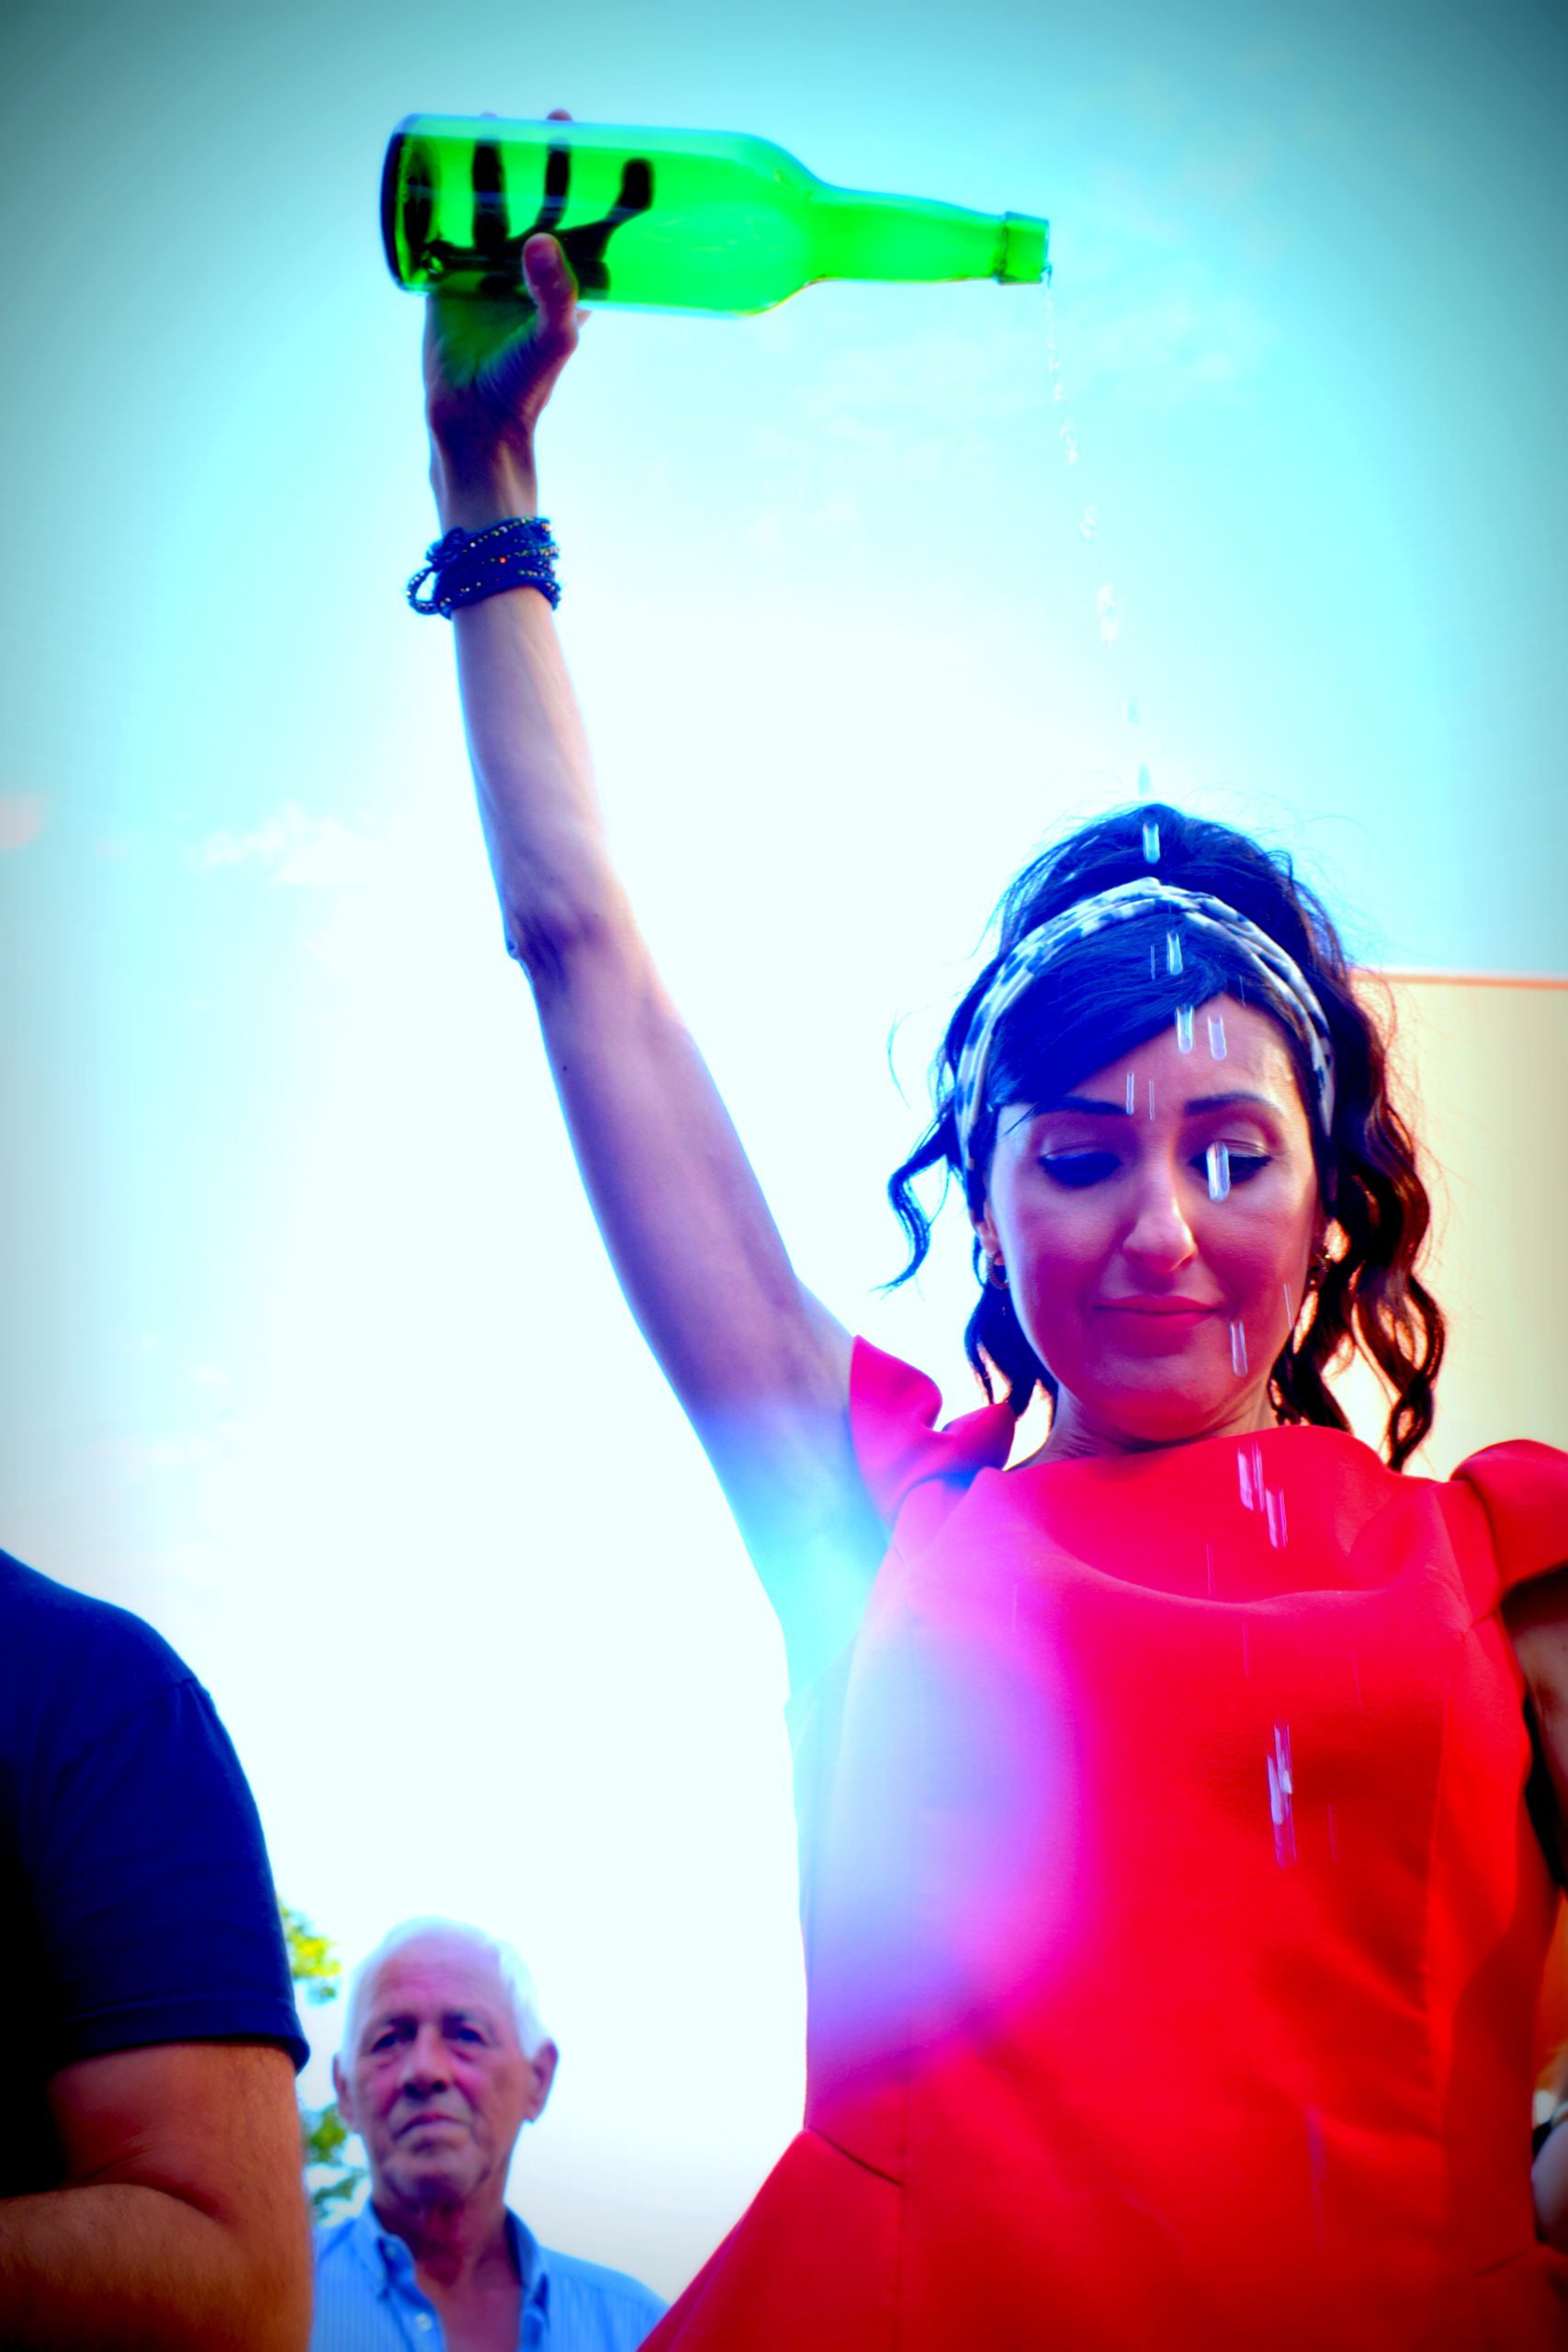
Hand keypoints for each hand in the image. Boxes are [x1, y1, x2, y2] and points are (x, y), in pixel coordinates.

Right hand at [423, 110, 583, 514]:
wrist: (472, 420)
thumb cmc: (525, 387)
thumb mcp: (553, 338)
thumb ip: (555, 291)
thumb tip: (538, 237)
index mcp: (567, 283)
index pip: (593, 226)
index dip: (604, 188)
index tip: (610, 151)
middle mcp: (530, 271)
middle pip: (542, 203)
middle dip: (545, 163)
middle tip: (547, 124)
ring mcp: (489, 271)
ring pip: (493, 208)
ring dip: (491, 169)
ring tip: (487, 127)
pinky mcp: (449, 277)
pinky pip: (447, 228)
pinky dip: (444, 199)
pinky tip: (438, 166)